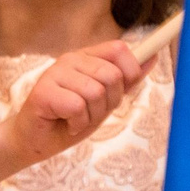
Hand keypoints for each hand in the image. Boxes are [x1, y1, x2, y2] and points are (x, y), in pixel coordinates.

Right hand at [4, 41, 142, 164]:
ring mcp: (55, 73)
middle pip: (112, 75)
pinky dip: (77, 123)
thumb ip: (126, 81)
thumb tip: (153, 57)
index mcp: (86, 57)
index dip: (130, 72)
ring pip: (96, 92)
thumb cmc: (69, 119)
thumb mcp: (104, 101)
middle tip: (90, 112)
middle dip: (109, 103)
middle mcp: (70, 59)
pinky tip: (65, 123)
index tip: (120, 93)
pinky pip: (77, 106)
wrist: (37, 141)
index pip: (118, 49)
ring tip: (76, 119)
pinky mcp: (43, 91)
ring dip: (91, 116)